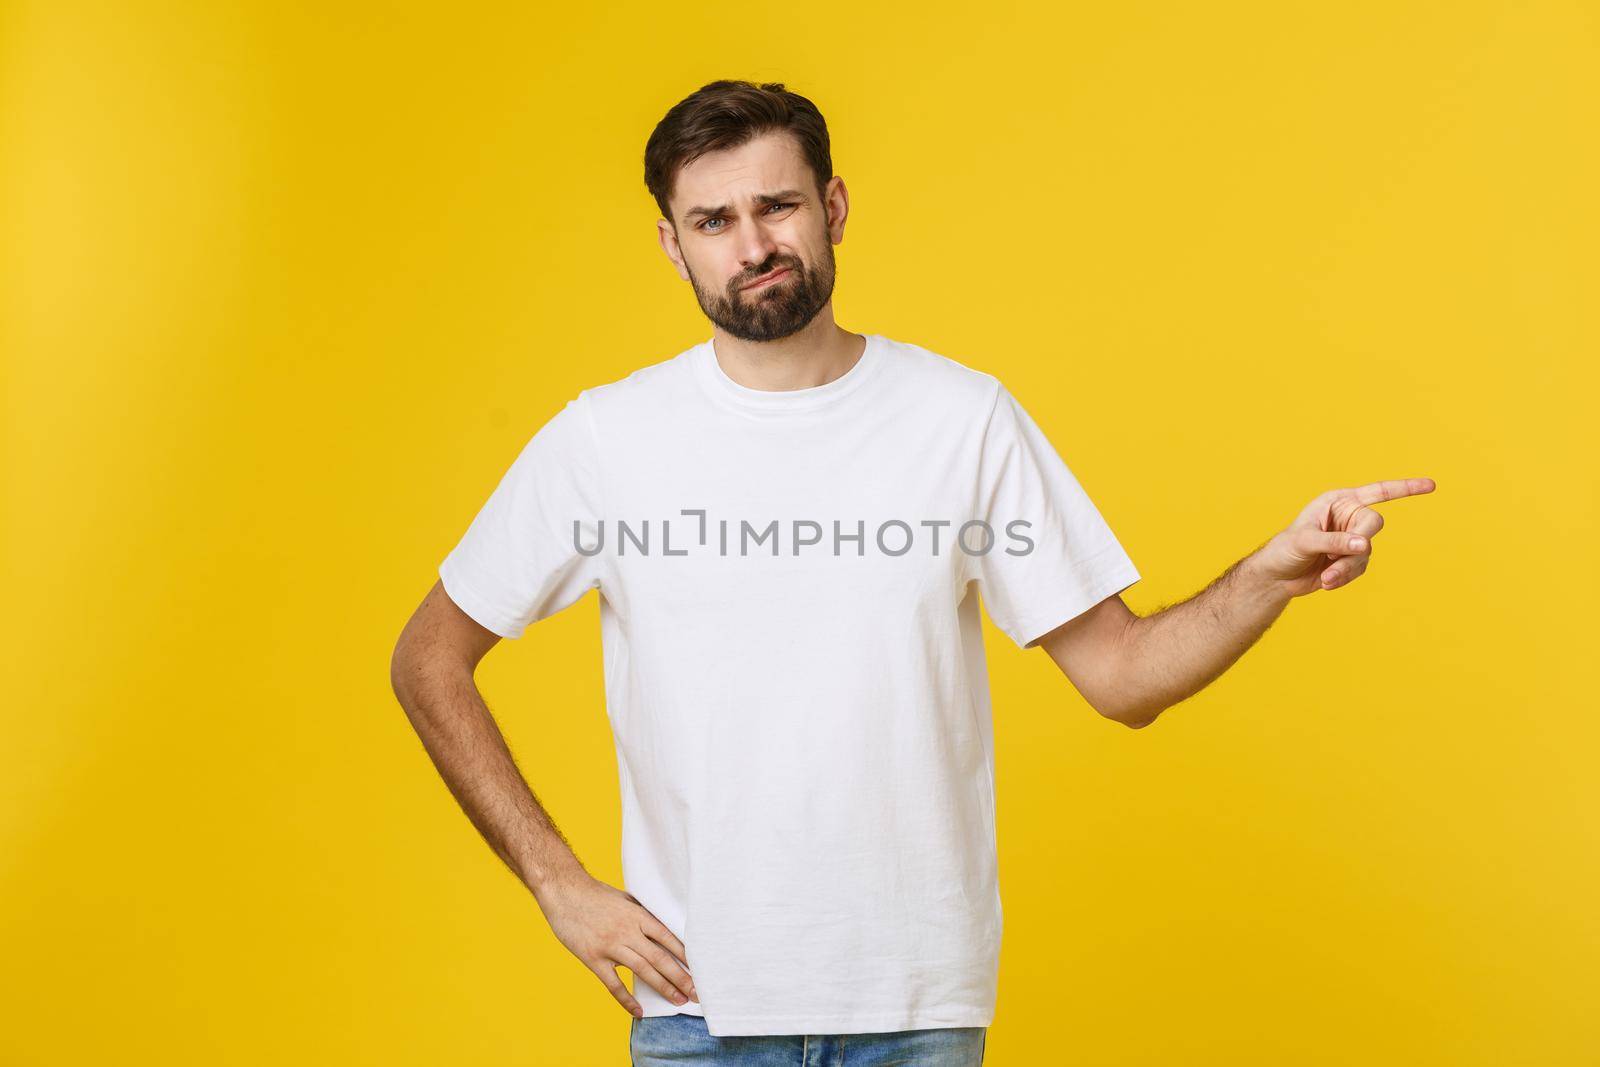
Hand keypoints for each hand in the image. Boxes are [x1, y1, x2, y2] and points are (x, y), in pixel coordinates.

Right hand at [533, 867, 697, 1016]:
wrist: (563, 891)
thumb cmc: (595, 894)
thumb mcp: (625, 899)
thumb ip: (642, 915)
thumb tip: (662, 927)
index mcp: (638, 915)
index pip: (668, 938)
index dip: (685, 955)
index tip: (700, 968)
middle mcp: (628, 931)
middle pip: (660, 958)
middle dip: (681, 977)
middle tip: (696, 993)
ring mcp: (610, 946)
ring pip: (643, 971)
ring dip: (663, 987)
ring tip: (678, 1000)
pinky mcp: (593, 958)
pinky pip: (613, 984)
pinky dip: (627, 999)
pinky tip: (638, 1011)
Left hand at [1250, 477, 1435, 597]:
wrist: (1277, 576)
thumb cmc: (1285, 550)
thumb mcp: (1305, 541)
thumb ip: (1335, 541)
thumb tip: (1365, 545)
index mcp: (1338, 502)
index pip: (1378, 492)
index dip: (1405, 488)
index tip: (1431, 485)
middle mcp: (1348, 518)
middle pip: (1373, 524)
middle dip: (1358, 543)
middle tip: (1334, 557)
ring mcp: (1352, 540)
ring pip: (1367, 552)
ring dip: (1346, 568)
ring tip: (1325, 577)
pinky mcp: (1351, 560)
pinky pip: (1360, 568)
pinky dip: (1344, 577)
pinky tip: (1326, 582)